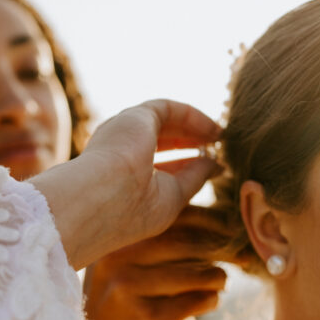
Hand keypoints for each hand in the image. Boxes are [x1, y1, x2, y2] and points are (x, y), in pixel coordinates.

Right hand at [31, 100, 220, 268]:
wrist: (101, 198)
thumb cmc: (131, 210)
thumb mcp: (171, 198)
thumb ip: (194, 178)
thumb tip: (218, 165)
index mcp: (121, 175)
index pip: (158, 165)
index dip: (187, 163)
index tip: (213, 165)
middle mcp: (119, 151)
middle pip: (160, 140)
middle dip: (190, 142)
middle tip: (217, 145)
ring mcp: (124, 132)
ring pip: (163, 122)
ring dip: (193, 127)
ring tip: (219, 135)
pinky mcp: (135, 116)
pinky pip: (168, 109)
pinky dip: (193, 117)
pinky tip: (214, 129)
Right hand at [84, 206, 229, 319]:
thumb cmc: (127, 299)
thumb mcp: (131, 263)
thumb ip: (164, 240)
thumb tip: (226, 220)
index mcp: (118, 238)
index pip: (173, 217)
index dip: (210, 221)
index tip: (233, 229)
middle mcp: (119, 260)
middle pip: (187, 243)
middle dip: (223, 248)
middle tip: (242, 256)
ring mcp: (130, 290)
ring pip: (196, 274)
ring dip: (218, 277)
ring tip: (221, 282)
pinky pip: (195, 302)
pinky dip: (211, 300)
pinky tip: (210, 302)